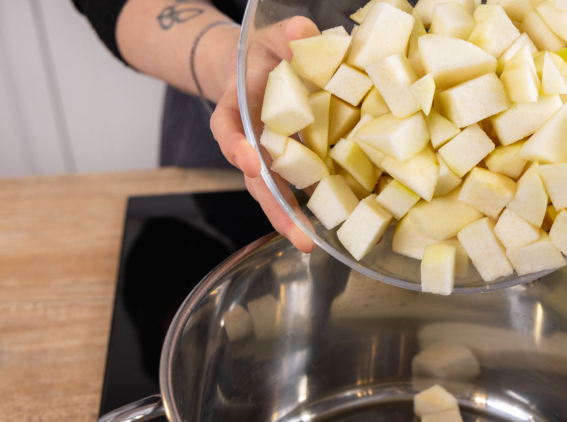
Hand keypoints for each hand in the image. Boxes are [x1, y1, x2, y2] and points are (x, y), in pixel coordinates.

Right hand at [210, 17, 318, 251]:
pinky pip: (301, 185)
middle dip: (274, 207)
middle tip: (295, 234)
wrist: (259, 69)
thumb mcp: (271, 37)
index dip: (236, 147)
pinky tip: (333, 222)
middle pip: (255, 179)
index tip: (250, 161)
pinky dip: (314, 204)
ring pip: (276, 191)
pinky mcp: (294, 162)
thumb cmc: (262, 54)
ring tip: (310, 242)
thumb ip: (285, 34)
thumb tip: (305, 29)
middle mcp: (251, 140)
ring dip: (291, 218)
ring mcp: (271, 156)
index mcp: (236, 108)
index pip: (227, 129)